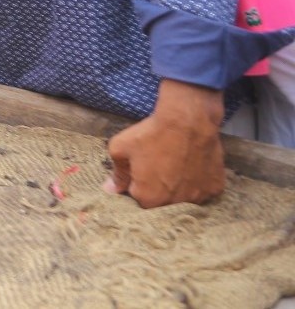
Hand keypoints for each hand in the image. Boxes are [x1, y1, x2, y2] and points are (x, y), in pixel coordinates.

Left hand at [105, 80, 225, 207]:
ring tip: (175, 165)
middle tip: (157, 165)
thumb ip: (117, 173)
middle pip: (161, 202)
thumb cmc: (150, 134)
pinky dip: (196, 182)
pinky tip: (191, 166)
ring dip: (177, 187)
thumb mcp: (120, 148)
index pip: (138, 200)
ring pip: (183, 198)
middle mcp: (174, 204)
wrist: (188, 121)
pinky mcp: (214, 188)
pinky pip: (202, 190)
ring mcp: (198, 198)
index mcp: (148, 199)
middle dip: (156, 188)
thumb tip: (110, 189)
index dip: (136, 185)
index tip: (138, 170)